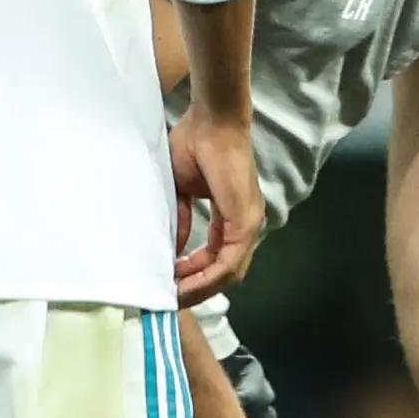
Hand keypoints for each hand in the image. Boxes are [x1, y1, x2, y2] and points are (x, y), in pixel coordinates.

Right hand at [170, 106, 263, 304]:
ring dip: (201, 288)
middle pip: (225, 272)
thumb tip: (175, 244)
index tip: (169, 280)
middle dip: (196, 287)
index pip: (217, 258)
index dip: (194, 274)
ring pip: (229, 273)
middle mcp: (245, 224)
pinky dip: (208, 277)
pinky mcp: (245, 221)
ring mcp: (249, 224)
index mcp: (232, 217)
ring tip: (174, 295)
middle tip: (170, 296)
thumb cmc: (195, 144)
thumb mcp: (181, 189)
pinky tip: (185, 283)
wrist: (211, 121)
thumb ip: (181, 218)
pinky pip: (229, 262)